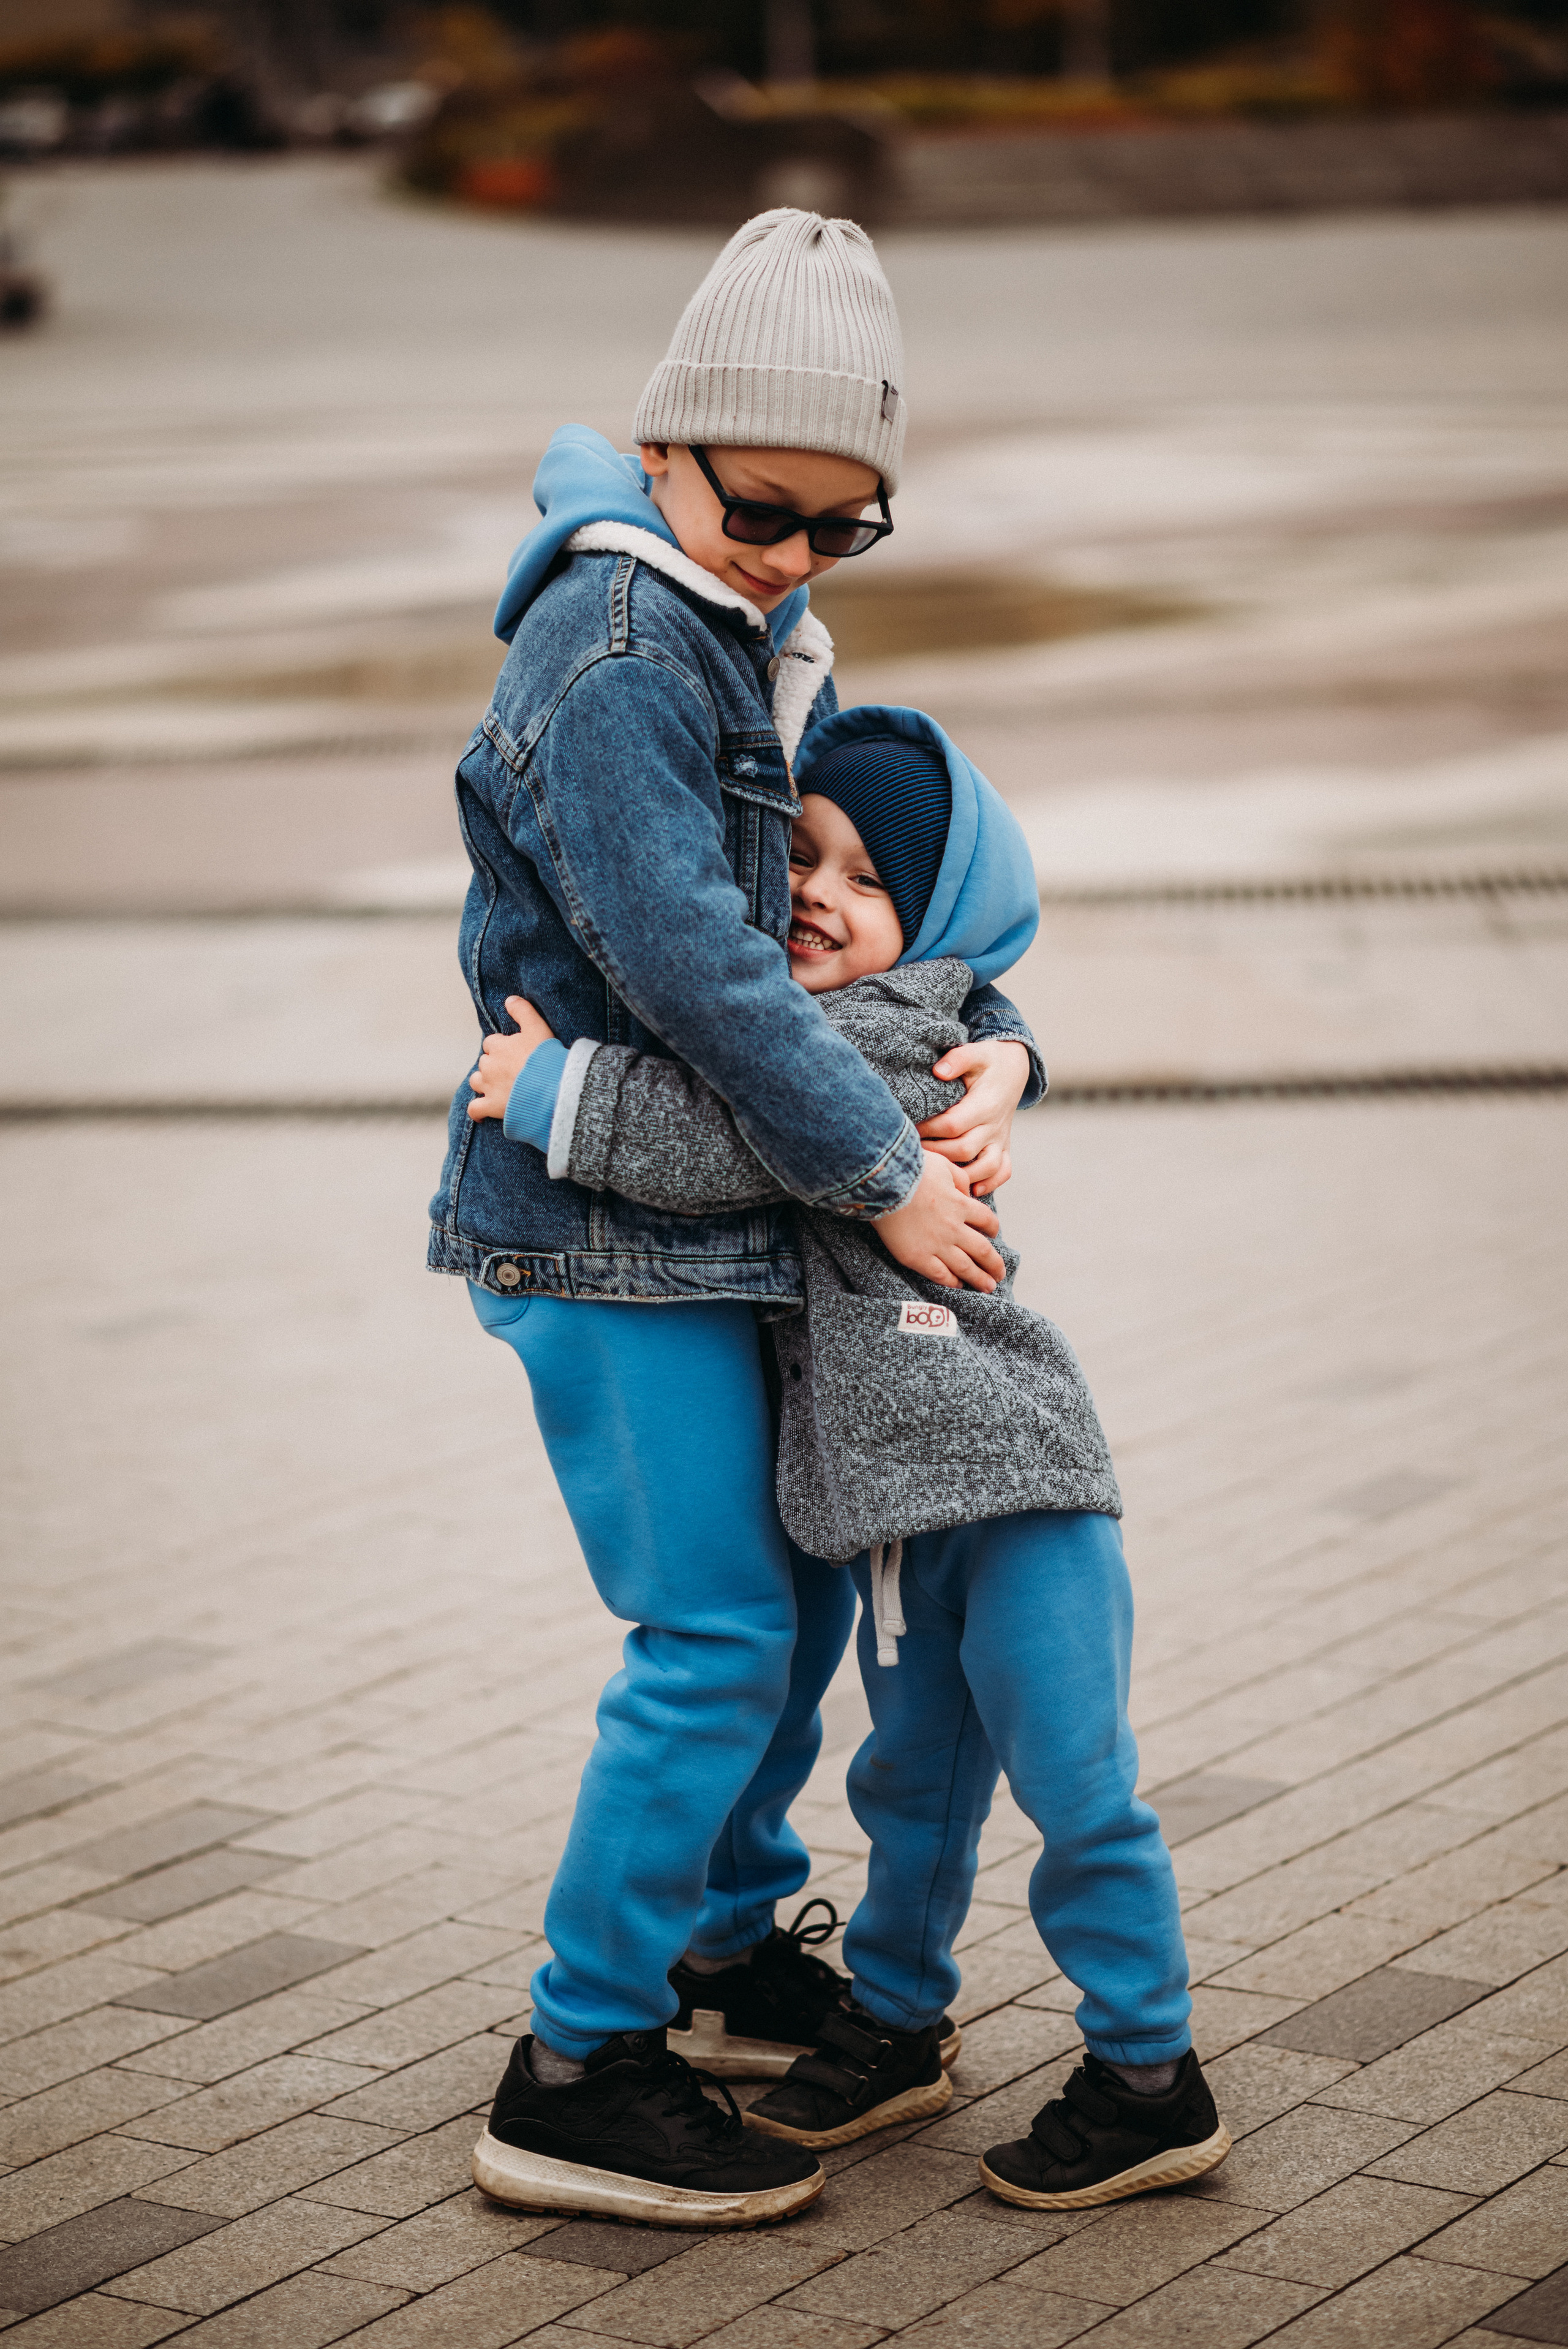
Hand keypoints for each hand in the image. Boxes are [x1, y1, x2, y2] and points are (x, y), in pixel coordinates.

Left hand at [466, 996, 556, 1121]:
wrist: (550, 1088)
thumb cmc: (546, 1057)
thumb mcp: (538, 1027)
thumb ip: (523, 1011)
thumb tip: (509, 999)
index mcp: (498, 1046)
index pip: (492, 1043)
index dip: (503, 1047)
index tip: (516, 1053)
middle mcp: (489, 1065)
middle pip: (485, 1061)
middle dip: (494, 1064)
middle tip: (513, 1070)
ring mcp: (488, 1086)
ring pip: (476, 1081)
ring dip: (483, 1082)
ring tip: (498, 1086)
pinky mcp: (491, 1106)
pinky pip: (475, 1109)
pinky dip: (476, 1111)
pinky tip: (481, 1113)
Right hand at [875, 1150, 1004, 1291]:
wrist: (884, 1183)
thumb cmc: (911, 1169)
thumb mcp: (943, 1165)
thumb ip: (959, 1179)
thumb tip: (967, 1192)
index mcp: (961, 1205)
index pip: (987, 1220)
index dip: (993, 1228)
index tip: (994, 1233)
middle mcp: (954, 1228)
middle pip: (982, 1250)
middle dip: (994, 1264)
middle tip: (1000, 1273)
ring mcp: (936, 1245)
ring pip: (965, 1267)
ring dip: (979, 1278)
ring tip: (988, 1287)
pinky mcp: (917, 1257)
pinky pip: (940, 1274)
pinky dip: (952, 1281)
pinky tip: (958, 1284)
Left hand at [917, 1040, 1030, 1193]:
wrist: (1014, 1068)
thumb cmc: (989, 1060)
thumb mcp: (976, 1052)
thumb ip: (958, 1059)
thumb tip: (939, 1071)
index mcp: (986, 1104)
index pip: (953, 1125)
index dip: (929, 1130)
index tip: (910, 1128)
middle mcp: (995, 1125)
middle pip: (964, 1149)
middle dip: (936, 1153)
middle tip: (914, 1150)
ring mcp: (1001, 1138)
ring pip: (985, 1166)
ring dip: (961, 1174)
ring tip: (936, 1171)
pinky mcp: (1004, 1146)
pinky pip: (1003, 1171)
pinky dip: (991, 1183)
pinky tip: (971, 1189)